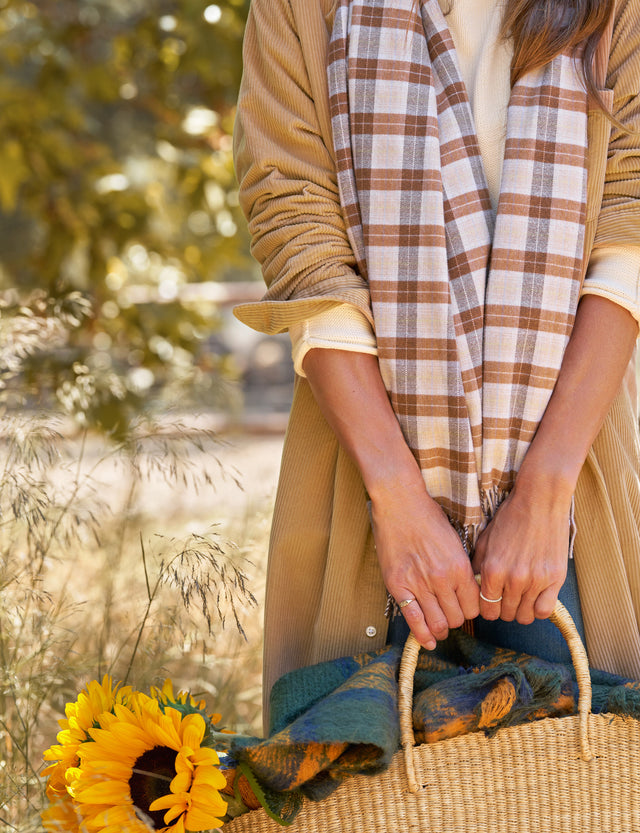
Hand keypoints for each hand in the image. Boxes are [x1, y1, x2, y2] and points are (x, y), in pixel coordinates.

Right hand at [370, 477, 479, 650]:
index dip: (471, 611)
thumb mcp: (455, 541)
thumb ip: (462, 568)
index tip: (465, 609)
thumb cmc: (428, 517)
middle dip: (456, 620)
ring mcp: (418, 583)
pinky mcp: (398, 585)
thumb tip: (467, 591)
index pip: (474, 607)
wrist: (399, 503)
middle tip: (451, 617)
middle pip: (457, 618)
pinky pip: (413, 619)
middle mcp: (441, 579)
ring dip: (441, 630)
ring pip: (438, 623)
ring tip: (440, 630)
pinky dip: (422, 634)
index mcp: (459, 567)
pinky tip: (427, 641)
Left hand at [471, 483, 570, 624]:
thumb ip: (477, 566)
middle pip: (505, 614)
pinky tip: (535, 598)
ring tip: (521, 598)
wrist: (540, 501)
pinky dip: (538, 609)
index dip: (487, 608)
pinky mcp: (555, 579)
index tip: (492, 602)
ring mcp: (535, 580)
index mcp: (492, 570)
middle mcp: (513, 579)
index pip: (486, 609)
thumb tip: (473, 587)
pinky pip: (544, 611)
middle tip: (507, 598)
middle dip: (503, 609)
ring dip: (521, 610)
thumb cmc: (511, 517)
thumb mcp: (485, 540)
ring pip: (524, 616)